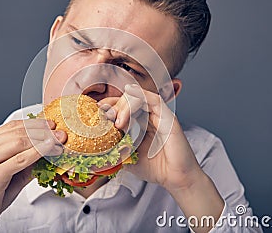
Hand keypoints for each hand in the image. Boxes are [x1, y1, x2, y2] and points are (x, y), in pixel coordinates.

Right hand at [0, 119, 66, 232]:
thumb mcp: (10, 172)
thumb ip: (25, 159)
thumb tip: (48, 147)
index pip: (12, 126)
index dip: (35, 124)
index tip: (52, 125)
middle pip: (18, 132)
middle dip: (43, 131)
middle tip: (60, 133)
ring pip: (20, 142)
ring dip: (43, 140)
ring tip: (59, 142)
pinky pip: (20, 159)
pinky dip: (38, 152)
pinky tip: (49, 150)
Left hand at [99, 84, 223, 232]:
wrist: (175, 179)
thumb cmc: (156, 169)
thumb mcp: (128, 158)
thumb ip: (115, 149)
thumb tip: (95, 147)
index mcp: (141, 123)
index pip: (123, 106)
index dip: (109, 105)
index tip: (97, 111)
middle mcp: (150, 117)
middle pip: (128, 99)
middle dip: (114, 105)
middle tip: (106, 117)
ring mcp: (159, 116)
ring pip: (139, 97)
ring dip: (124, 105)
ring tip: (118, 122)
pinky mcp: (168, 118)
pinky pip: (154, 100)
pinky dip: (140, 95)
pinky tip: (129, 93)